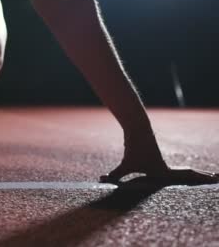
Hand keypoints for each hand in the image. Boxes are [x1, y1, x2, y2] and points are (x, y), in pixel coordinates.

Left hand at [101, 132, 217, 184]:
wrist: (138, 127)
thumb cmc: (133, 147)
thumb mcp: (125, 164)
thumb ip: (115, 175)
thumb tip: (101, 180)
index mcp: (164, 172)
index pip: (186, 178)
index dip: (199, 180)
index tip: (215, 179)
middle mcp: (166, 168)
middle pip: (188, 175)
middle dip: (201, 179)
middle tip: (217, 179)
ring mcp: (162, 163)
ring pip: (182, 171)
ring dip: (194, 175)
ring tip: (209, 177)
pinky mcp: (156, 159)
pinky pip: (173, 168)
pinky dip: (184, 172)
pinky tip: (186, 174)